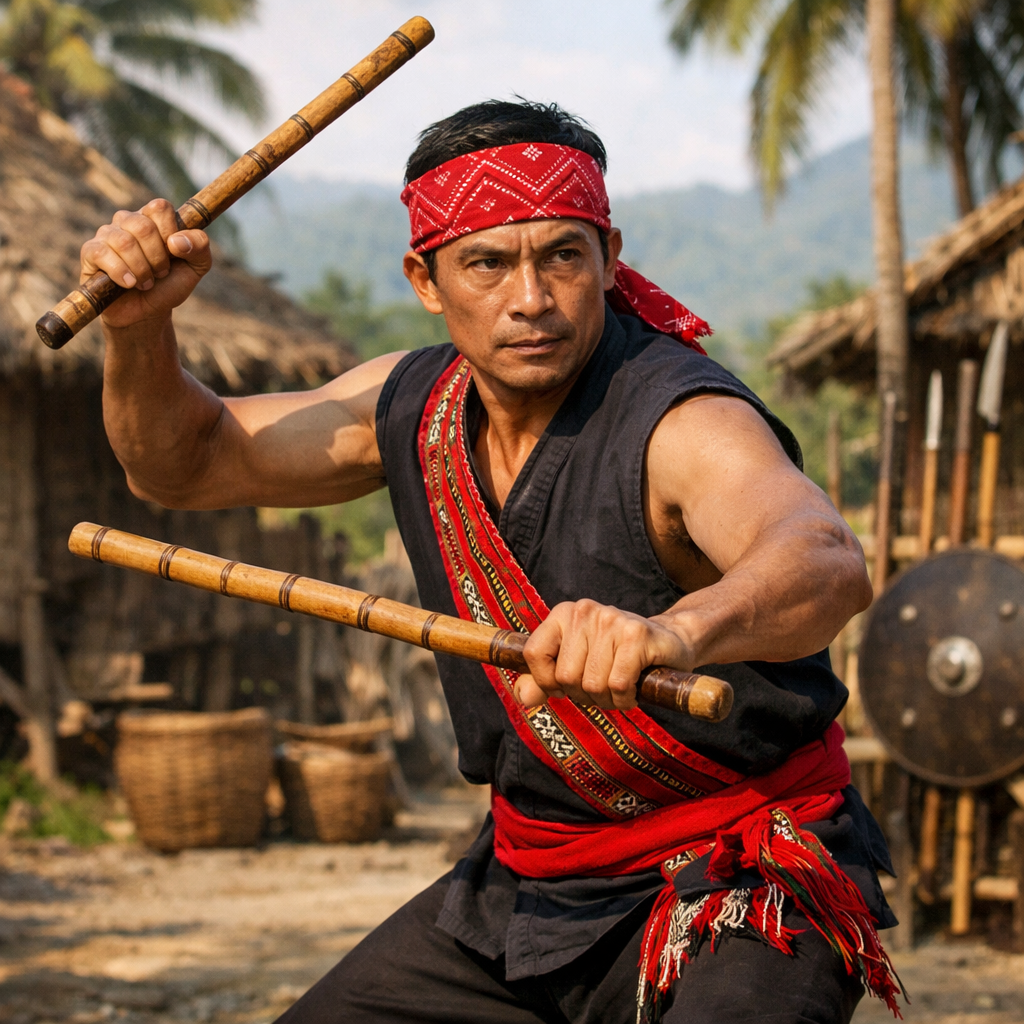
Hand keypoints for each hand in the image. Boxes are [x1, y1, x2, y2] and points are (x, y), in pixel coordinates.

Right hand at [80, 198, 211, 328]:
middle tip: (160, 274)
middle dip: (157, 258)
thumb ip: (200, 247)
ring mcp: (107, 234)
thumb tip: (177, 241)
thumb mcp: (196, 268)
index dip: (170, 234)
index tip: (174, 255)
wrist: (146, 313)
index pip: (160, 208)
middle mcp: (128, 220)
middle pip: (143, 226)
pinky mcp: (91, 251)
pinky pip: (102, 253)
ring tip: (145, 283)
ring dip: (142, 270)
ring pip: (124, 242)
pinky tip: (129, 284)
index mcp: (153, 218)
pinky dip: (121, 273)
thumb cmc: (169, 285)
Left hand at [516, 600, 694, 710]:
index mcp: (563, 614)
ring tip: (620, 685)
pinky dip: (625, 698)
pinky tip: (634, 687)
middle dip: (583, 694)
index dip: (547, 681)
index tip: (565, 686)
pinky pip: (617, 685)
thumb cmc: (616, 657)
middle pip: (566, 677)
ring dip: (607, 699)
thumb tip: (521, 696)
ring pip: (592, 684)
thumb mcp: (575, 664)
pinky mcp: (637, 635)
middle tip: (602, 685)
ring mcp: (611, 620)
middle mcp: (584, 611)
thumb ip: (543, 681)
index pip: (534, 654)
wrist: (669, 642)